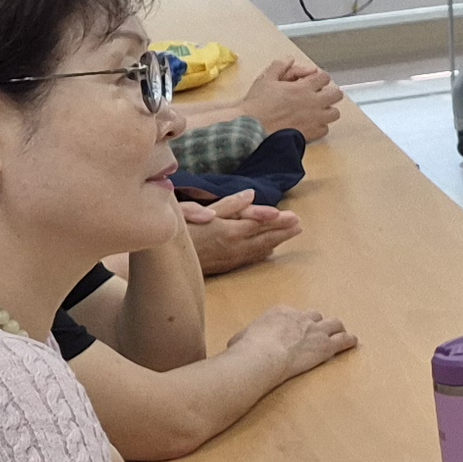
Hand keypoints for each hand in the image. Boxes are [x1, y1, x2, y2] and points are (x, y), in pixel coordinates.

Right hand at [180, 194, 298, 273]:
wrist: (162, 261)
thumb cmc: (178, 231)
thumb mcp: (199, 211)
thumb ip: (229, 205)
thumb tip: (252, 195)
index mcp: (230, 231)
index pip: (260, 224)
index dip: (278, 220)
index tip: (294, 217)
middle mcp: (234, 246)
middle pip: (264, 238)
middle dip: (283, 231)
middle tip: (299, 226)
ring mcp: (230, 258)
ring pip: (259, 249)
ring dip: (276, 241)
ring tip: (291, 234)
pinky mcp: (223, 266)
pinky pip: (248, 259)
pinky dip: (261, 253)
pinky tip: (268, 251)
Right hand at [230, 305, 357, 381]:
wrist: (263, 356)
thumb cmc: (247, 350)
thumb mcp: (239, 338)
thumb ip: (243, 338)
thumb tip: (235, 345)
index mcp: (280, 312)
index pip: (293, 314)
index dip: (296, 323)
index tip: (296, 330)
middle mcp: (300, 317)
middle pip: (315, 316)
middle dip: (317, 324)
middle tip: (319, 332)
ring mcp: (315, 330)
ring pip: (333, 324)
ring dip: (337, 329)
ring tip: (341, 334)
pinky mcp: (325, 345)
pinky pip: (343, 339)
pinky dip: (349, 341)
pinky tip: (353, 342)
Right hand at [241, 56, 345, 141]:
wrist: (252, 128)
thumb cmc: (257, 104)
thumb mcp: (266, 79)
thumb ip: (280, 66)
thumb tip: (290, 58)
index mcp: (303, 88)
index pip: (325, 77)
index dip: (320, 78)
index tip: (314, 81)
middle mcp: (313, 103)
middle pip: (336, 95)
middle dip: (330, 93)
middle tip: (321, 96)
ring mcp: (314, 119)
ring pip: (334, 113)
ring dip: (328, 110)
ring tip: (317, 110)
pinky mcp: (311, 134)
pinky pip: (325, 129)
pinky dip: (320, 126)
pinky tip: (311, 124)